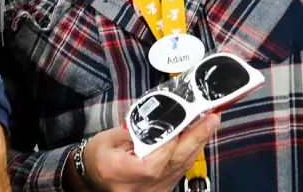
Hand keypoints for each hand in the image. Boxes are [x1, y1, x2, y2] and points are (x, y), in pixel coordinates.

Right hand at [81, 113, 219, 191]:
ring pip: (182, 167)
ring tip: (209, 123)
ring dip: (197, 143)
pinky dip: (189, 154)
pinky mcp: (162, 190)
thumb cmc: (98, 157)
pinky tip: (197, 139)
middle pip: (176, 163)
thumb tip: (166, 119)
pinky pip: (180, 171)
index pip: (155, 162)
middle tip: (211, 118)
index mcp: (123, 173)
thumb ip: (138, 131)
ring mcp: (154, 191)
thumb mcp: (109, 137)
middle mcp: (141, 188)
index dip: (172, 143)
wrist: (92, 179)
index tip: (186, 122)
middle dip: (196, 137)